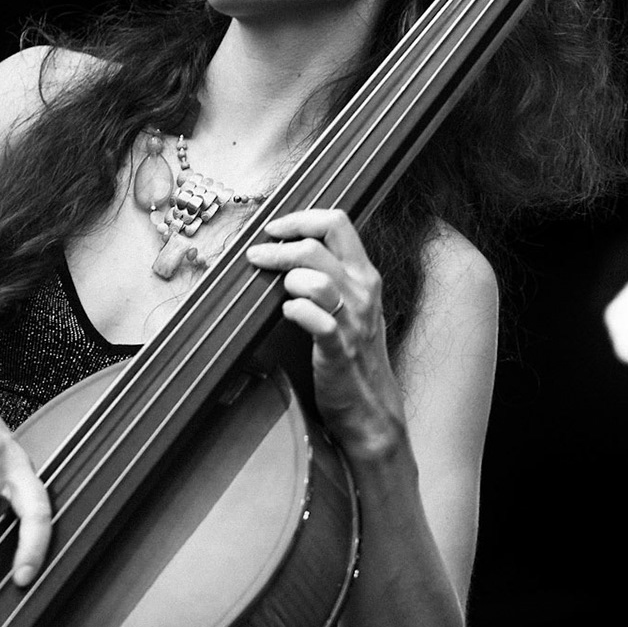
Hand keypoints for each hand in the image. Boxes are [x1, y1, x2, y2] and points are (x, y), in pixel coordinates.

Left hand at [246, 209, 404, 460]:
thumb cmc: (354, 355)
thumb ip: (331, 275)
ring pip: (315, 279)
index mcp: (365, 275)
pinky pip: (315, 318)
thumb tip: (289, 249)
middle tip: (256, 257)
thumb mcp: (352, 306)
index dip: (301, 218)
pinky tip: (287, 313)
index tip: (274, 228)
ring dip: (287, 278)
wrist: (371, 407)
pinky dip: (295, 310)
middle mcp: (363, 292)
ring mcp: (353, 320)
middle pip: (318, 245)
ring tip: (277, 289)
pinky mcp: (338, 349)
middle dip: (279, 247)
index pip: (337, 223)